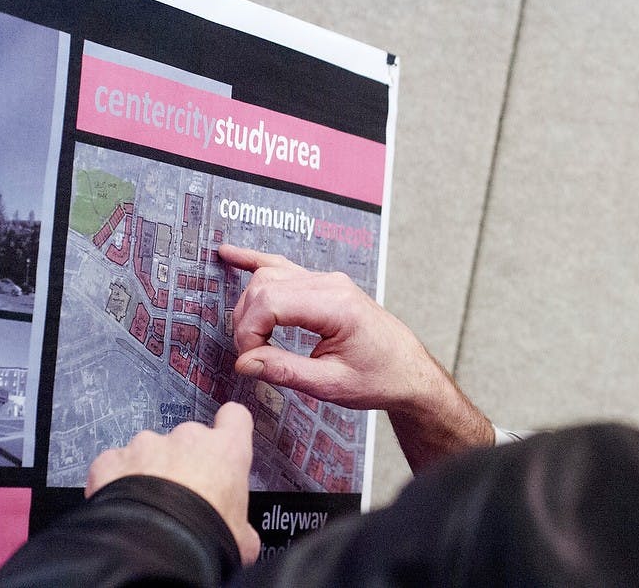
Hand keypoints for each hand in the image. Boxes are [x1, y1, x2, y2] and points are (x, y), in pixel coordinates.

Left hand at [86, 402, 259, 564]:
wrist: (156, 549)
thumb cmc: (203, 536)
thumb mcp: (240, 535)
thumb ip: (241, 521)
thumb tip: (244, 537)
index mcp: (227, 449)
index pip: (235, 417)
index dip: (229, 427)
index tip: (225, 439)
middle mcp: (189, 438)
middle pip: (188, 439)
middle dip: (184, 462)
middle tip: (181, 496)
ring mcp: (148, 444)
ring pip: (149, 451)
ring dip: (148, 471)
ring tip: (147, 507)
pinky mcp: (113, 459)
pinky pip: (114, 464)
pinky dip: (115, 480)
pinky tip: (120, 505)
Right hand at [219, 244, 494, 470]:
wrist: (408, 371)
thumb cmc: (378, 378)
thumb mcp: (331, 385)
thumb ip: (284, 371)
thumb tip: (244, 361)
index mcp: (336, 306)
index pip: (270, 302)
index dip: (248, 332)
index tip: (250, 360)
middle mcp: (331, 285)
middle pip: (265, 286)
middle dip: (246, 322)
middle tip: (252, 357)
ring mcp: (328, 281)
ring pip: (270, 276)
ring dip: (250, 305)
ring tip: (249, 338)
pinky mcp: (325, 285)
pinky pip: (284, 267)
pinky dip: (255, 262)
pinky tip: (230, 254)